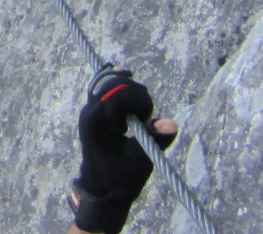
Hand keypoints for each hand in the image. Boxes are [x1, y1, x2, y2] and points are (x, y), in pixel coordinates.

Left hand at [69, 67, 176, 233]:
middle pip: (116, 83)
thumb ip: (156, 140)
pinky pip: (103, 85)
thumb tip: (172, 123)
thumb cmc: (120, 179)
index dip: (140, 101)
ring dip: (129, 89)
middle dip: (137, 94)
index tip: (148, 118)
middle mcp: (89, 111)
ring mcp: (89, 109)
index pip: (120, 93)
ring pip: (109, 80)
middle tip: (145, 117)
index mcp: (97, 122)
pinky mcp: (93, 110)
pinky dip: (115, 79)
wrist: (101, 190)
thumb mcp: (142, 162)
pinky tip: (123, 72)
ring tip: (137, 114)